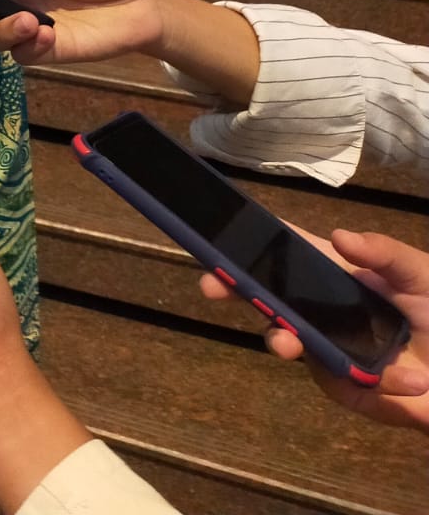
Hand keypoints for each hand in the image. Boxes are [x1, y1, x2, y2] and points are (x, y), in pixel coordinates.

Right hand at [199, 229, 428, 433]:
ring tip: (287, 344)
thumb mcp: (420, 275)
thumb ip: (385, 253)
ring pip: (285, 339)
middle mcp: (320, 307)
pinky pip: (340, 378)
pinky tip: (411, 380)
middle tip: (211, 287)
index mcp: (336, 273)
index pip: (287, 251)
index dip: (253, 242)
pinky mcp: (340, 383)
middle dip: (234, 289)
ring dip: (279, 339)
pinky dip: (378, 379)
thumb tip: (338, 236)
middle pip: (267, 294)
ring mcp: (324, 345)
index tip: (221, 235)